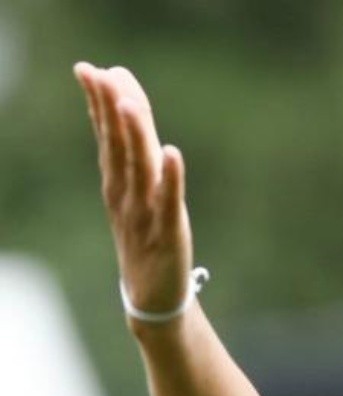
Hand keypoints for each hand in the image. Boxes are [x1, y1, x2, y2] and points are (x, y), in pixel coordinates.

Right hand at [74, 63, 192, 322]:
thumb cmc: (146, 243)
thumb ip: (130, 162)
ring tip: (128, 104)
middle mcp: (128, 198)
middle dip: (110, 111)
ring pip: (140, 171)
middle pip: (119, 149)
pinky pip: (170, 203)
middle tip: (99, 74)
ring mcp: (147, 217)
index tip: (92, 70)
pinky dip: (171, 179)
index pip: (109, 140)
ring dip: (135, 137)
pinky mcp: (169, 236)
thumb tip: (123, 121)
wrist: (154, 300)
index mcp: (119, 188)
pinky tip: (172, 153)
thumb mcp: (133, 200)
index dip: (100, 106)